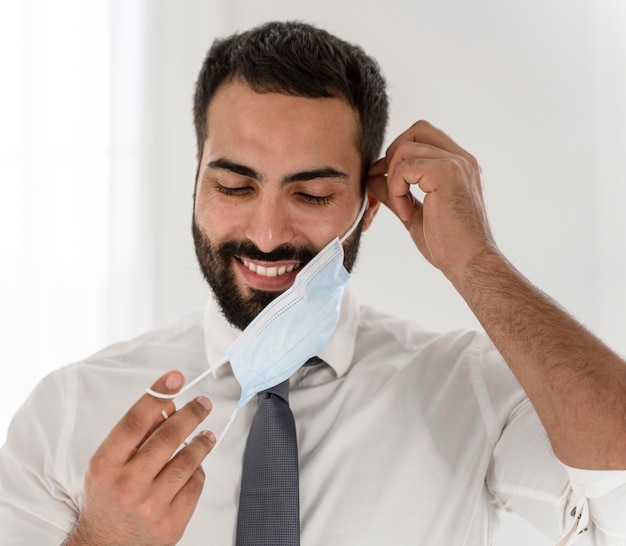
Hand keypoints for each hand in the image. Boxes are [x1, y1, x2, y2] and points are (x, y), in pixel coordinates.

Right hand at [65, 371, 215, 545]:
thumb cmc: (108, 498)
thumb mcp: (110, 463)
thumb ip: (138, 433)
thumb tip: (170, 404)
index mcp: (106, 465)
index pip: (135, 421)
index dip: (158, 394)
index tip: (176, 377)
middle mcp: (127, 484)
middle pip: (168, 436)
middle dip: (192, 413)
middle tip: (203, 403)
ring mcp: (151, 505)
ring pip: (188, 460)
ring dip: (202, 441)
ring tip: (206, 434)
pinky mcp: (171, 523)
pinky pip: (195, 484)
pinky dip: (198, 471)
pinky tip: (195, 467)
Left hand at [367, 120, 496, 283]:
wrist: (469, 263)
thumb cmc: (447, 245)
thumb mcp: (414, 212)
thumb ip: (395, 192)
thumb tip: (372, 178)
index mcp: (459, 165)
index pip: (424, 135)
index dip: (399, 154)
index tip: (389, 185)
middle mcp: (462, 158)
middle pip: (416, 130)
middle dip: (393, 156)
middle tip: (392, 190)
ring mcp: (456, 163)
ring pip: (405, 148)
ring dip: (393, 179)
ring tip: (402, 208)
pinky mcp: (446, 173)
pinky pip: (404, 168)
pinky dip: (396, 191)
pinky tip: (407, 213)